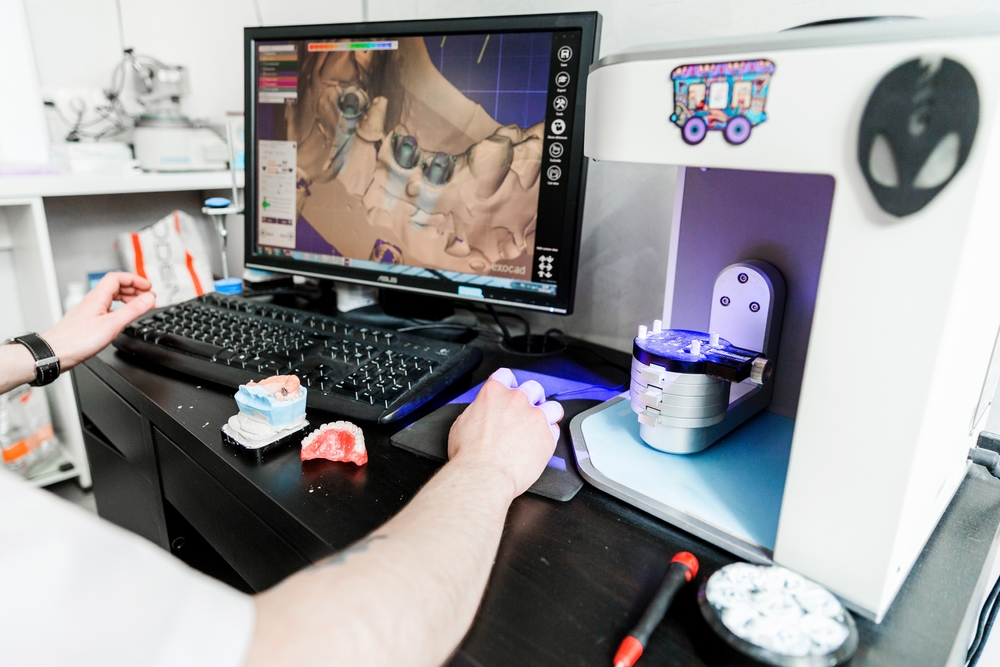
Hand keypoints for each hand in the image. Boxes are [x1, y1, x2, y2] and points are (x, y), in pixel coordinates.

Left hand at [42, 272, 154, 370]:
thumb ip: (133, 310)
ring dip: (126, 298)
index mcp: (97, 297)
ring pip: (110, 297)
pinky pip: (106, 308)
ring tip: (138, 306)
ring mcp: (89, 310)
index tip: (148, 287)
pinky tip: (121, 318)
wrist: (55, 352)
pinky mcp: (87, 321)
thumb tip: (149, 298)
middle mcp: (92, 301)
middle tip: (147, 297)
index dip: (135, 279)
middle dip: (133, 289)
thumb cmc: (77, 340)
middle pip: (115, 286)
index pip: (118, 277)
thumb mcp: (112, 324)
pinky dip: (118, 309)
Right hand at [447, 368, 563, 499]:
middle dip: (532, 397)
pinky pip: (556, 430)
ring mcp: (535, 417)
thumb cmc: (470, 455)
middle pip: (533, 387)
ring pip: (552, 406)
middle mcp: (517, 400)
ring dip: (548, 414)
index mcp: (494, 393)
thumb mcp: (461, 425)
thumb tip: (480, 416)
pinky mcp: (547, 436)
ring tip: (542, 425)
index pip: (505, 375)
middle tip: (526, 410)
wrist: (484, 475)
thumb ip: (477, 413)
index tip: (509, 388)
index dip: (508, 382)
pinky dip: (550, 435)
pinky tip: (542, 442)